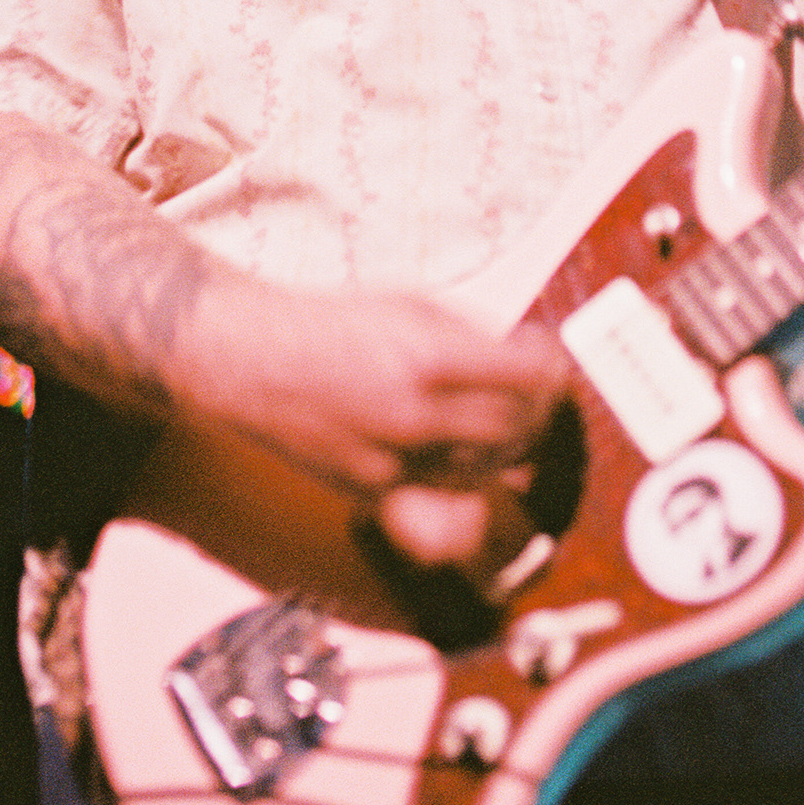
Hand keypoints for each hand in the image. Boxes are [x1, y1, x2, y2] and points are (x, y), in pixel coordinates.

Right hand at [233, 285, 572, 505]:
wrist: (253, 360)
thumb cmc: (333, 325)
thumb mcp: (412, 307)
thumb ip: (472, 336)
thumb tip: (525, 360)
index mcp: (431, 360)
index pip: (528, 380)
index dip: (550, 370)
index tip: (547, 359)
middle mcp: (417, 417)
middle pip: (515, 430)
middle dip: (534, 410)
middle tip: (531, 390)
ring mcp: (396, 462)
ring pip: (487, 471)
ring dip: (506, 446)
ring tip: (499, 416)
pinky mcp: (374, 491)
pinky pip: (441, 497)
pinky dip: (464, 476)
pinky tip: (463, 449)